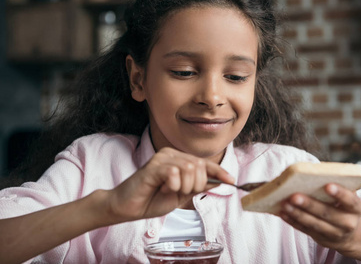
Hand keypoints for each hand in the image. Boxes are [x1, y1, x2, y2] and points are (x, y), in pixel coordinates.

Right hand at [103, 147, 233, 222]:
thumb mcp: (180, 195)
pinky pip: (175, 174)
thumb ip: (196, 186)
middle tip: (180, 192)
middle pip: (200, 166)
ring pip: (190, 169)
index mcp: (178, 159)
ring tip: (169, 190)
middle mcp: (171, 154)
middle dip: (196, 185)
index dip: (219, 172)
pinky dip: (173, 185)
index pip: (204, 163)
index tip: (232, 180)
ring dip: (184, 186)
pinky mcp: (153, 166)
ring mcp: (162, 158)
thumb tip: (218, 182)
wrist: (127, 207)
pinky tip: (162, 188)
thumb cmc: (151, 200)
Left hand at [279, 183, 360, 254]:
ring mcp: (334, 234)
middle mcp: (348, 223)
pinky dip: (293, 221)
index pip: (350, 200)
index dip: (340, 193)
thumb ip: (336, 185)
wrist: (349, 234)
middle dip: (310, 205)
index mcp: (356, 208)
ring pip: (314, 224)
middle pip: (327, 213)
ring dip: (297, 214)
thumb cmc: (343, 205)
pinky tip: (283, 213)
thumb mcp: (347, 196)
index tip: (328, 185)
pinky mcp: (320, 239)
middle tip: (294, 195)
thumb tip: (312, 171)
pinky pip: (305, 230)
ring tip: (285, 204)